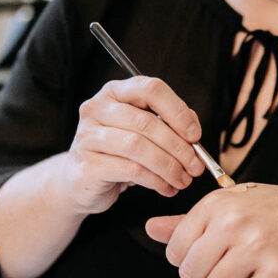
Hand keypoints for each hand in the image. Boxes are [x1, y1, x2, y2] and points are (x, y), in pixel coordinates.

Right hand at [60, 76, 205, 213]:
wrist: (82, 182)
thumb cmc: (118, 153)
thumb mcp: (143, 132)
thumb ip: (168, 124)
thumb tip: (193, 129)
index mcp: (115, 92)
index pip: (151, 89)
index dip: (178, 111)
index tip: (195, 135)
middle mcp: (97, 109)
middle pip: (147, 122)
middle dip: (178, 147)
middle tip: (196, 167)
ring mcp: (88, 136)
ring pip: (138, 147)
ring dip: (168, 166)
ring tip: (183, 180)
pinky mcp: (87, 165)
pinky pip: (130, 170)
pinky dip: (155, 181)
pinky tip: (166, 188)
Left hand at [145, 183, 277, 277]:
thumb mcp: (234, 206)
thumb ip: (189, 221)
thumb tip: (151, 229)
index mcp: (217, 204)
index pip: (174, 251)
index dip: (188, 263)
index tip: (210, 259)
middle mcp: (234, 222)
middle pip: (190, 275)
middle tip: (226, 275)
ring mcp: (257, 248)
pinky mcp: (277, 273)